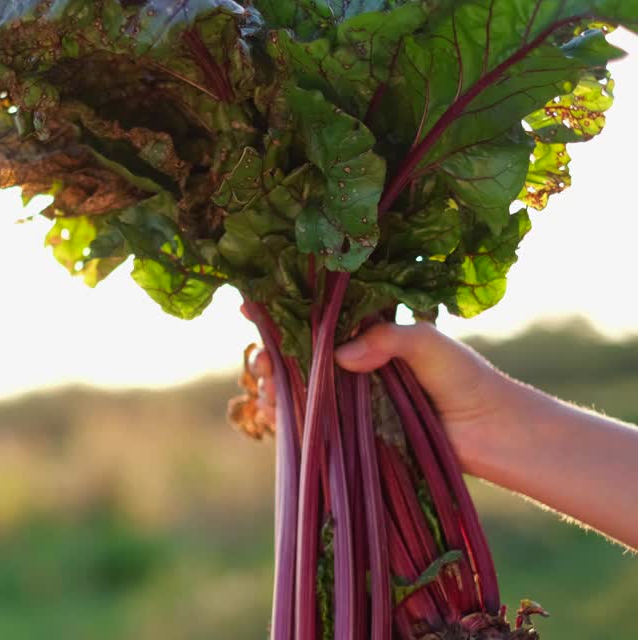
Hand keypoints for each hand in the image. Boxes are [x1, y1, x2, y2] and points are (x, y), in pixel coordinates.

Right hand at [245, 317, 514, 472]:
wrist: (493, 433)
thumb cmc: (465, 379)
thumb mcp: (427, 344)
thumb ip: (387, 340)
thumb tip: (341, 356)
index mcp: (367, 334)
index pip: (315, 318)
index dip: (281, 312)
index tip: (250, 309)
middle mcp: (352, 364)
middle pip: (297, 355)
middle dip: (270, 355)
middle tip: (262, 361)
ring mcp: (349, 399)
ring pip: (298, 389)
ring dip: (274, 388)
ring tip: (266, 391)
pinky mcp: (352, 433)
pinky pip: (311, 424)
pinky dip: (287, 419)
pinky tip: (273, 415)